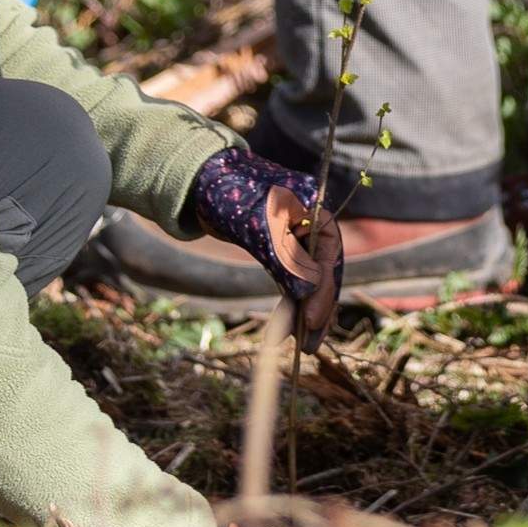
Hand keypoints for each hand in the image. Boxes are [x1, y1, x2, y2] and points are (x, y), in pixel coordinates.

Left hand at [189, 146, 344, 347]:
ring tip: (301, 344)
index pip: (329, 254)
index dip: (324, 290)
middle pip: (323, 269)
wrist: (198, 181)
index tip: (310, 321)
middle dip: (318, 308)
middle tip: (310, 345)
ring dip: (304, 310)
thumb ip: (285, 259)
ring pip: (307, 277)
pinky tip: (286, 326)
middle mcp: (310, 221)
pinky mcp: (277, 247)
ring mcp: (294, 235)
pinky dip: (289, 300)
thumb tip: (308, 294)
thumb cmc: (228, 194)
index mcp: (313, 206)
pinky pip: (290, 278)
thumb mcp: (258, 227)